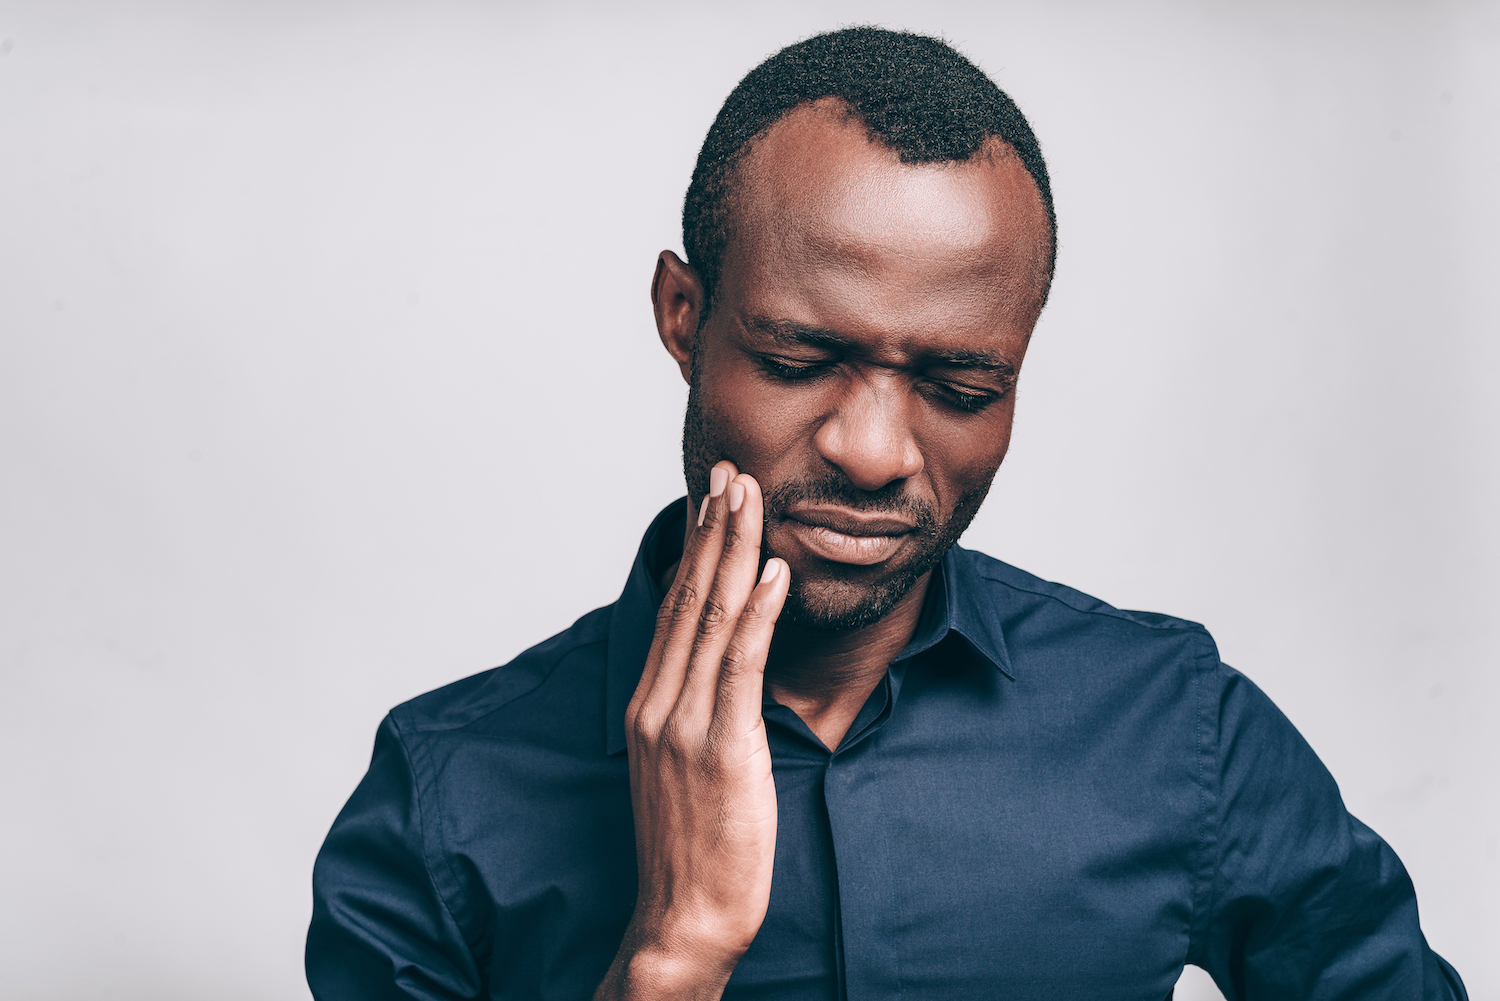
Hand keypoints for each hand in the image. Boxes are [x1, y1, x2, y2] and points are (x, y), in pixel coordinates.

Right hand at [595, 461, 790, 999]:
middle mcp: (659, 703)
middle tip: (731, 472)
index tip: (711, 499)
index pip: (674, 608)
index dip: (695, 548)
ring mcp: (684, 723)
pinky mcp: (720, 747)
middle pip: (687, 598)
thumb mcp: (684, 766)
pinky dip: (758, 613)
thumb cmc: (693, 846)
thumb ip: (698, 711)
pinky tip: (774, 572)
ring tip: (750, 497)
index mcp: (650, 705)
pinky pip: (739, 665)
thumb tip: (726, 665)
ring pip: (711, 618)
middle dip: (713, 530)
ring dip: (734, 550)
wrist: (683, 917)